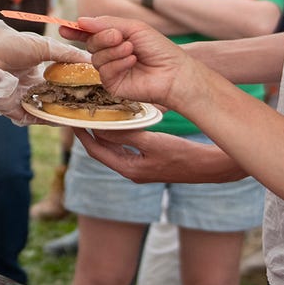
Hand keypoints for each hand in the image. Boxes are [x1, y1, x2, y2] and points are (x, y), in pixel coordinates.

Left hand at [0, 13, 88, 122]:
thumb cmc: (12, 43)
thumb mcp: (45, 47)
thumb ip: (66, 55)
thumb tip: (90, 59)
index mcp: (37, 72)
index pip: (59, 84)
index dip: (73, 88)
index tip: (91, 91)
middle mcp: (29, 87)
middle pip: (52, 100)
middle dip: (68, 105)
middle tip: (88, 108)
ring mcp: (20, 98)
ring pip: (43, 111)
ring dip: (59, 114)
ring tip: (77, 117)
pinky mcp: (10, 107)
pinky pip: (30, 117)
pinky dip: (44, 119)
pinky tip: (59, 118)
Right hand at [73, 15, 195, 108]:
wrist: (174, 72)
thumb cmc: (159, 48)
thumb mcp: (134, 27)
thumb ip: (106, 23)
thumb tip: (80, 21)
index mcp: (115, 39)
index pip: (90, 34)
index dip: (76, 30)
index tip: (64, 26)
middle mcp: (110, 54)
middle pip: (90, 43)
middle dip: (103, 38)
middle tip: (119, 36)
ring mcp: (111, 71)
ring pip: (95, 57)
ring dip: (113, 51)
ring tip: (132, 50)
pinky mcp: (112, 85)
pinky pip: (104, 71)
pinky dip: (118, 63)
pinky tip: (133, 62)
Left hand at [74, 128, 245, 183]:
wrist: (211, 167)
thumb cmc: (183, 155)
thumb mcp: (153, 142)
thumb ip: (127, 135)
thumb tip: (102, 128)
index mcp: (129, 170)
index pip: (97, 151)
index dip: (83, 136)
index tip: (73, 119)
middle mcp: (131, 171)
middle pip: (103, 150)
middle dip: (91, 133)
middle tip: (81, 113)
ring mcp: (141, 167)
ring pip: (115, 147)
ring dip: (106, 132)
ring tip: (97, 114)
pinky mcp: (150, 161)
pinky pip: (127, 146)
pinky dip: (120, 134)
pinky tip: (121, 120)